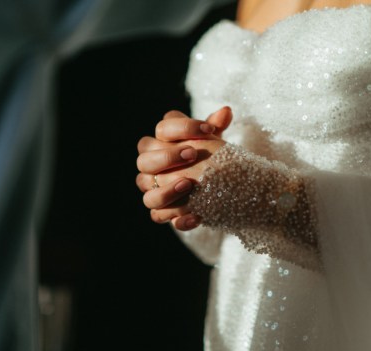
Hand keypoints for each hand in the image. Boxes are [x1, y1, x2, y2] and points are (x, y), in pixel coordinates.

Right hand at [136, 106, 232, 230]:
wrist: (214, 184)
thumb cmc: (208, 156)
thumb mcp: (213, 142)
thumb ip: (215, 127)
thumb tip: (226, 111)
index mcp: (160, 142)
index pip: (162, 129)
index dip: (183, 127)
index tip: (209, 130)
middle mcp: (150, 166)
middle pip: (144, 160)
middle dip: (167, 157)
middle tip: (192, 154)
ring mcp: (153, 191)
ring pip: (148, 194)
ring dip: (167, 191)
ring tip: (189, 184)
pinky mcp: (162, 213)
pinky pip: (161, 218)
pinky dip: (178, 218)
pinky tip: (197, 216)